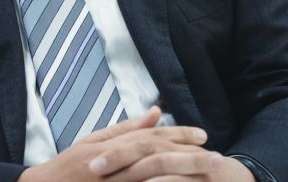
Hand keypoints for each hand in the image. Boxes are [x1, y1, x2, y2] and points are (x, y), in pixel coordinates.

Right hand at [18, 107, 248, 181]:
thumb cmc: (68, 166)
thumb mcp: (94, 141)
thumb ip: (126, 128)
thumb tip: (156, 111)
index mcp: (110, 148)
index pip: (151, 137)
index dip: (179, 134)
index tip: (203, 136)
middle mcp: (113, 167)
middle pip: (158, 158)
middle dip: (190, 157)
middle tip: (218, 158)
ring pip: (155, 178)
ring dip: (184, 177)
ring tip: (209, 176)